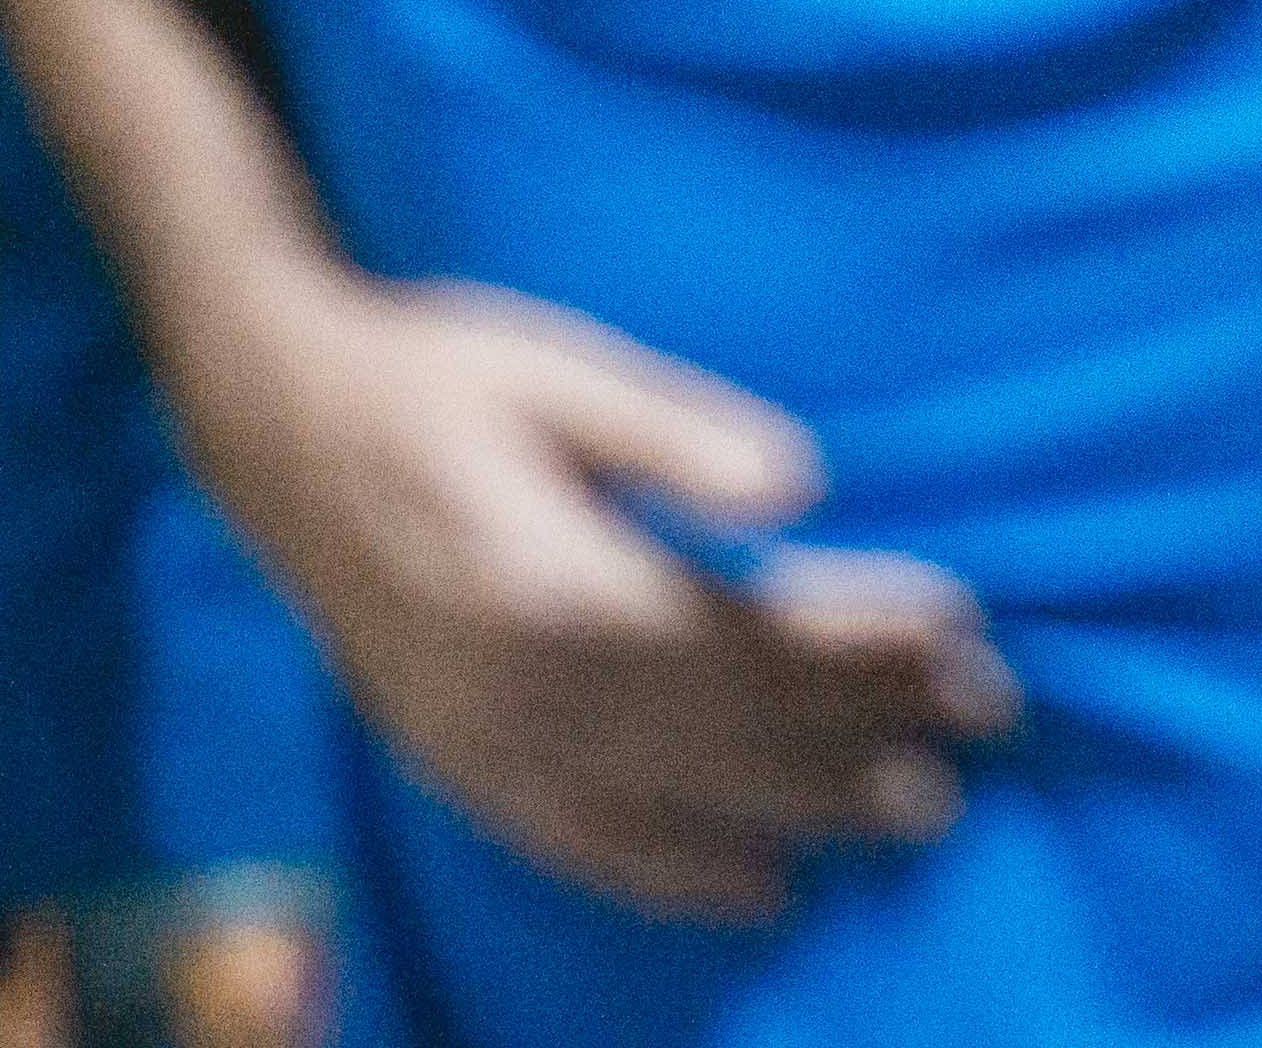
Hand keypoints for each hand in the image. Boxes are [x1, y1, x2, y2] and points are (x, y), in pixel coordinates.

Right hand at [172, 276, 1010, 922]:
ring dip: (803, 808)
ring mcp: (480, 744)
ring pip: (671, 799)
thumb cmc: (431, 377)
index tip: (966, 627)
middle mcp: (521, 690)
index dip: (863, 642)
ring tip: (920, 811)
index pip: (748, 635)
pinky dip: (673, 876)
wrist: (272, 425)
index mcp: (554, 586)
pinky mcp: (453, 765)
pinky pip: (576, 844)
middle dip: (866, 724)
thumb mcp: (556, 372)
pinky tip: (759, 889)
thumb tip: (805, 487)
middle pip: (727, 727)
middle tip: (988, 715)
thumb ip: (678, 432)